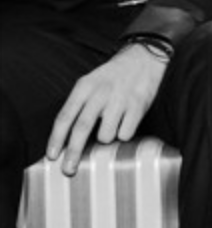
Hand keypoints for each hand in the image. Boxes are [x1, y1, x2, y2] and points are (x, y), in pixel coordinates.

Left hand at [46, 44, 167, 175]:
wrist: (144, 57)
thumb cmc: (112, 76)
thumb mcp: (90, 82)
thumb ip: (79, 105)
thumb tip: (66, 139)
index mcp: (85, 86)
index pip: (65, 116)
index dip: (56, 139)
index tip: (52, 156)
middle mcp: (101, 92)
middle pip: (82, 128)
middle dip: (73, 152)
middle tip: (68, 170)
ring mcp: (120, 99)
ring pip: (106, 135)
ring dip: (107, 137)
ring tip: (112, 125)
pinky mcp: (138, 105)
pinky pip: (126, 133)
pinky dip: (125, 133)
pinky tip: (127, 121)